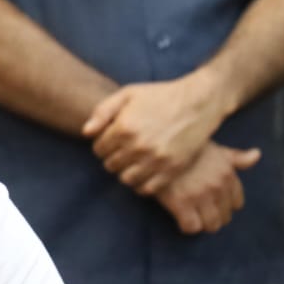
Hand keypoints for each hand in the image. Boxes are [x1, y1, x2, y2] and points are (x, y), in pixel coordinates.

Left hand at [82, 78, 230, 193]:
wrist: (198, 102)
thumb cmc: (160, 96)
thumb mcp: (128, 94)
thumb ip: (102, 111)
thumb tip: (86, 133)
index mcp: (124, 128)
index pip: (98, 150)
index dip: (103, 145)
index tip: (112, 140)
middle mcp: (138, 146)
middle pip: (110, 165)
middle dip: (113, 158)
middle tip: (123, 151)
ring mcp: (155, 160)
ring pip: (126, 179)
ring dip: (126, 172)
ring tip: (133, 162)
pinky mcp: (171, 170)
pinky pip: (147, 189)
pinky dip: (141, 184)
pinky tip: (145, 172)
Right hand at [155, 141, 260, 234]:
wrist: (158, 148)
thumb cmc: (187, 150)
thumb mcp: (215, 149)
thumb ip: (237, 157)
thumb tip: (257, 155)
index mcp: (227, 174)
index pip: (237, 203)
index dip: (225, 205)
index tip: (213, 203)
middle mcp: (217, 186)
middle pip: (224, 217)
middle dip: (214, 216)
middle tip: (200, 211)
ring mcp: (200, 195)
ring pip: (211, 225)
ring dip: (202, 224)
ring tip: (192, 216)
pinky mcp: (181, 203)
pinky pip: (192, 227)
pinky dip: (187, 226)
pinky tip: (181, 217)